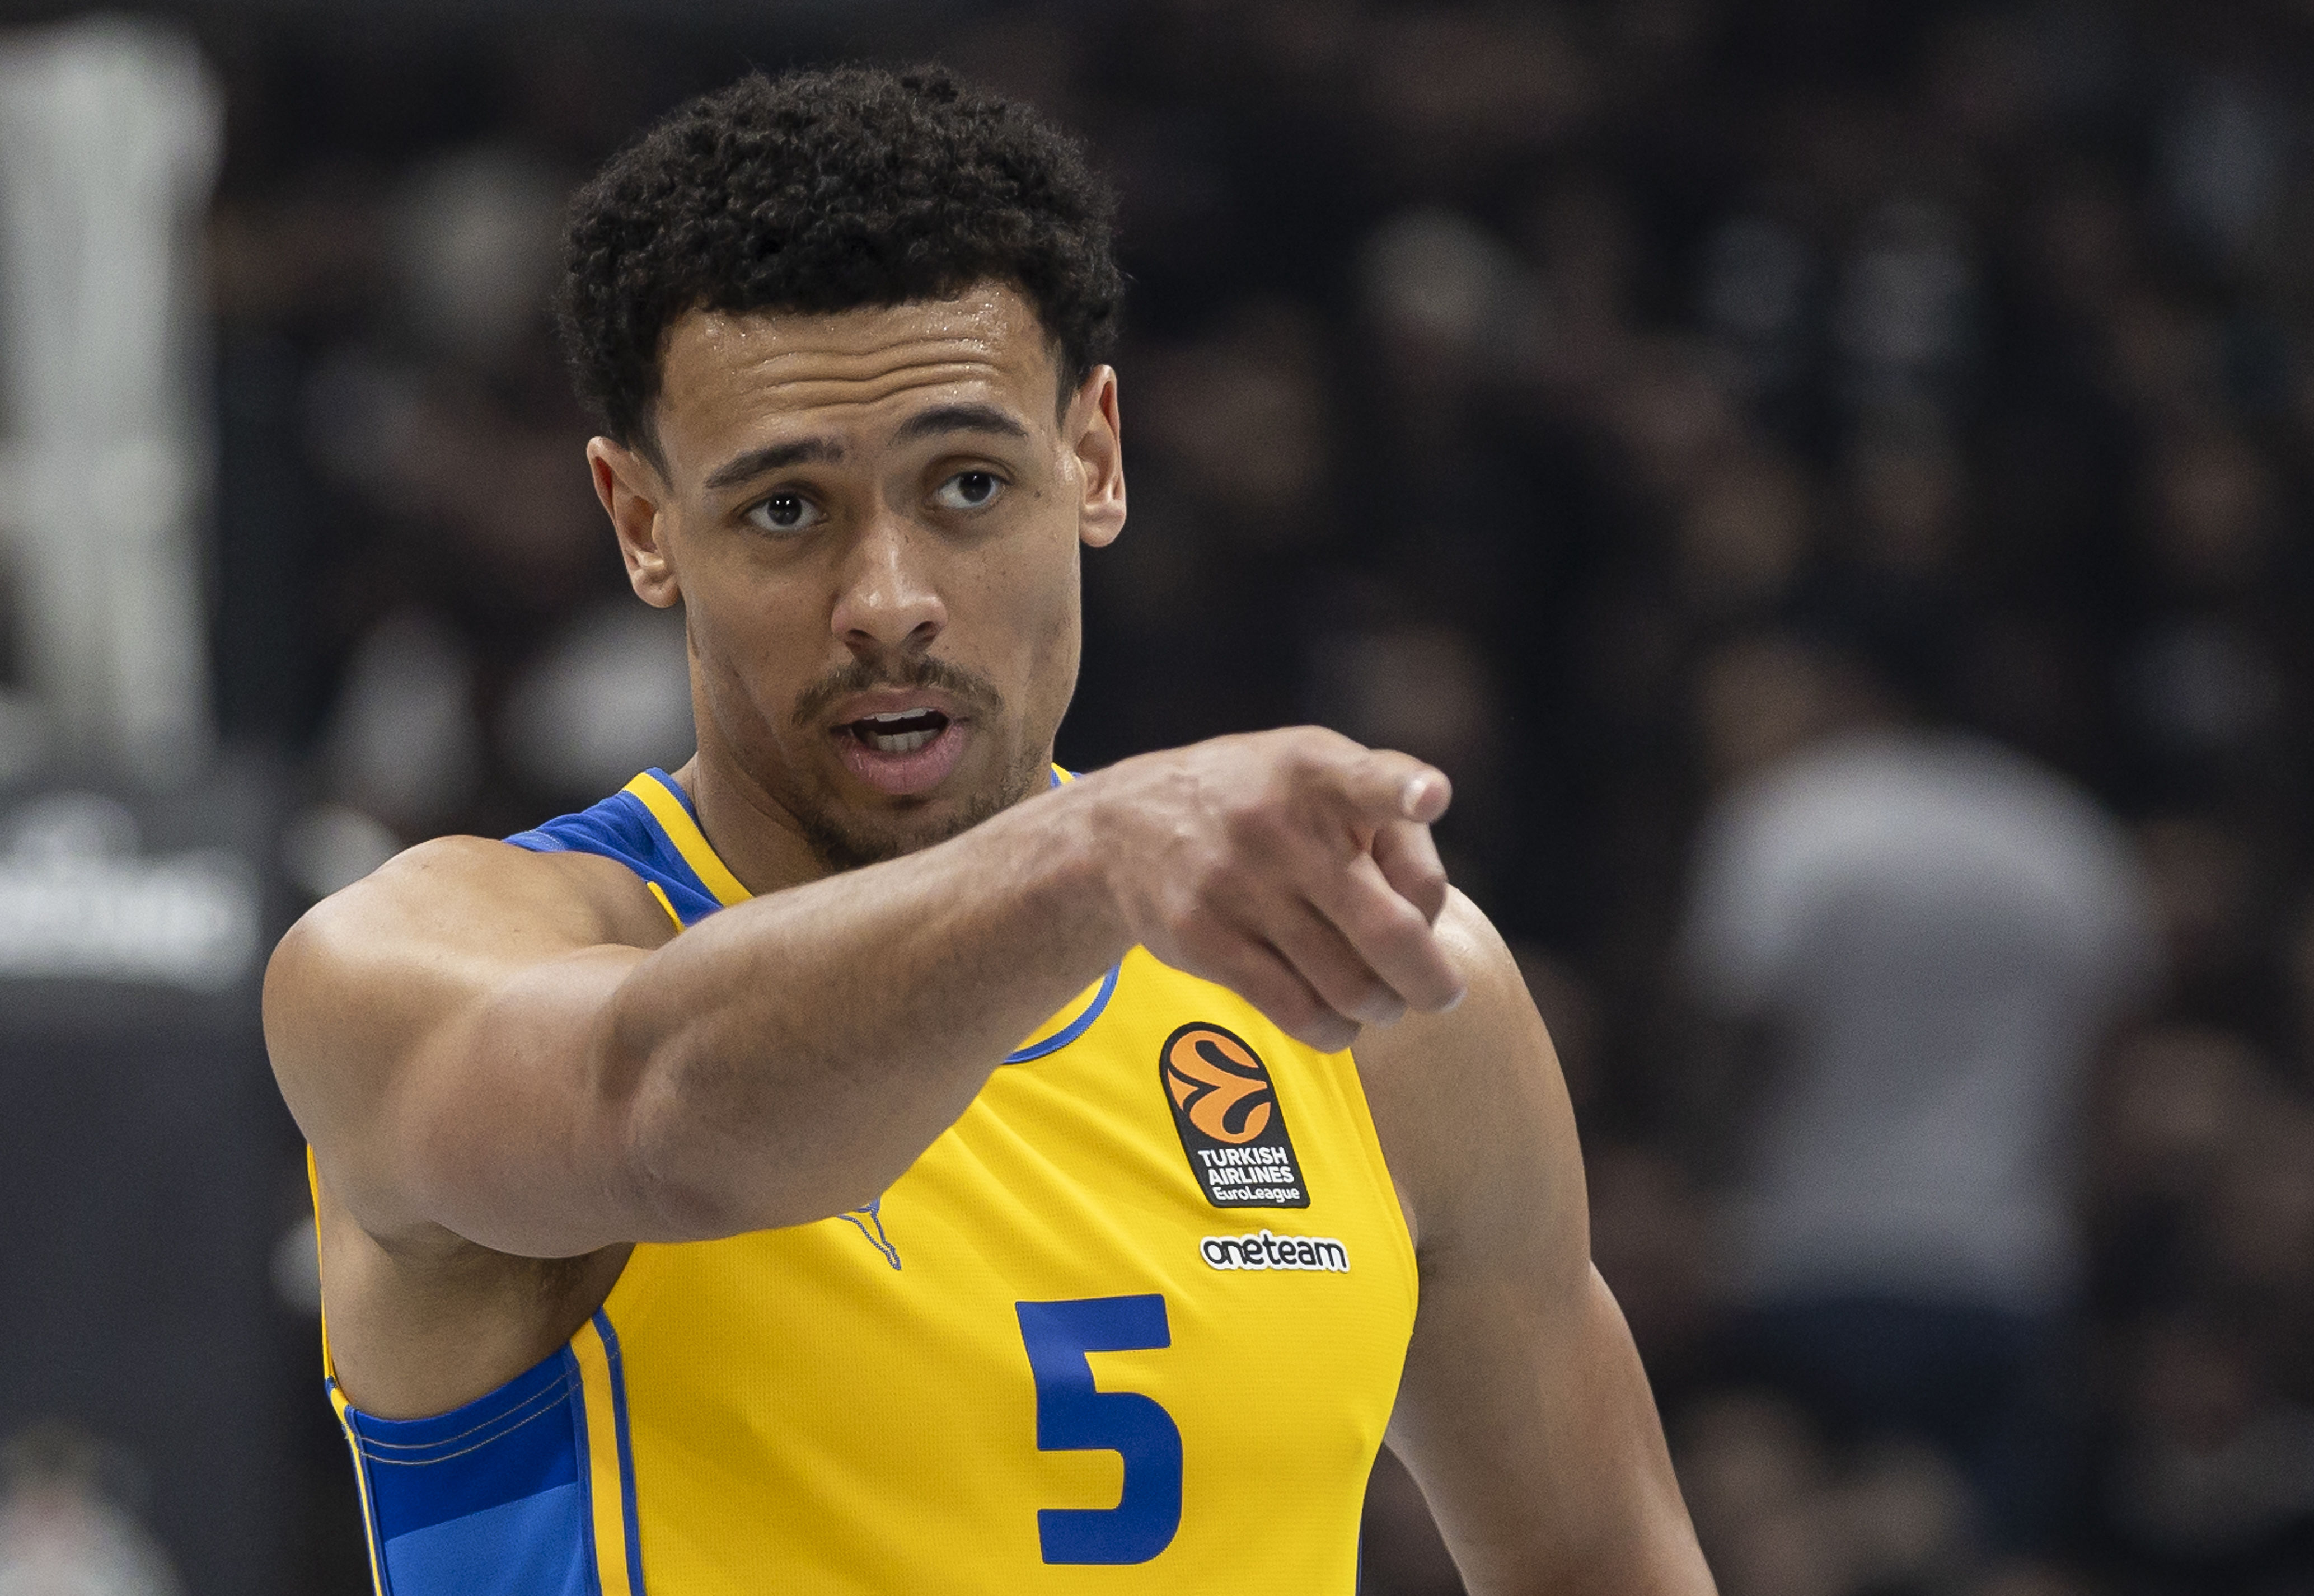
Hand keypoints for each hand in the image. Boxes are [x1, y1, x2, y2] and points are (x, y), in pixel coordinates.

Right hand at [1078, 727, 1466, 1051]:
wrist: (1128, 825)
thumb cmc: (1264, 805)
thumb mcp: (1319, 774)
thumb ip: (1391, 825)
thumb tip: (1429, 921)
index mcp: (1320, 771)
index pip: (1372, 779)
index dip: (1406, 791)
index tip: (1430, 797)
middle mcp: (1281, 826)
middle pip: (1389, 929)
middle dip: (1430, 980)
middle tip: (1442, 995)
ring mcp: (1238, 884)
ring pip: (1349, 984)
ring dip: (1381, 1006)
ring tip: (1380, 1001)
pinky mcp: (1204, 938)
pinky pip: (1296, 1010)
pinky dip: (1333, 1029)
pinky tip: (1337, 1021)